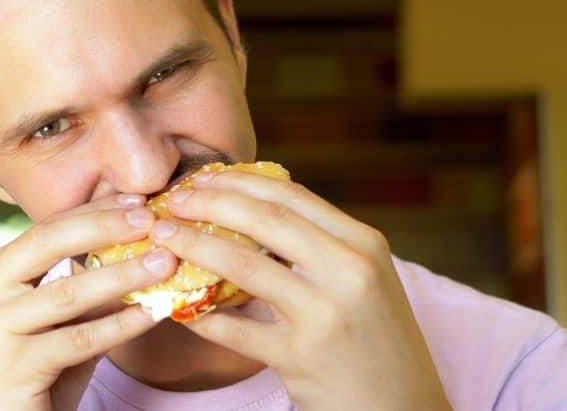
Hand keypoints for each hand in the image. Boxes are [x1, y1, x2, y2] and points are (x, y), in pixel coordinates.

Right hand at [0, 194, 177, 410]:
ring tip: (164, 263)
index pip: (44, 230)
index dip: (92, 212)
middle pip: (47, 243)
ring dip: (123, 275)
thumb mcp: (53, 327)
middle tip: (151, 218)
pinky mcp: (9, 365)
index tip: (136, 201)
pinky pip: (77, 339)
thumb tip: (139, 253)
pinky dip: (120, 325)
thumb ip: (82, 294)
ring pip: (68, 292)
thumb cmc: (27, 383)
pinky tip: (152, 314)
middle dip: (104, 226)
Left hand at [156, 170, 452, 410]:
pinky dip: (196, 312)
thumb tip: (248, 208)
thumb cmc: (377, 342)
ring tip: (160, 238)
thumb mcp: (366, 281)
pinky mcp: (301, 359)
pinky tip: (173, 304)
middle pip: (263, 217)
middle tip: (169, 201)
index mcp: (364, 243)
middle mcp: (350, 271)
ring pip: (242, 264)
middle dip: (206, 202)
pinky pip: (233, 328)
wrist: (405, 410)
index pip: (290, 193)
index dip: (236, 181)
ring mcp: (325, 315)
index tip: (199, 179)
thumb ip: (319, 246)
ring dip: (191, 245)